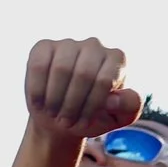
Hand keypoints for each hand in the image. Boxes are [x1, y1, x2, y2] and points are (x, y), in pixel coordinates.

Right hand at [24, 39, 140, 141]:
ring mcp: (68, 43)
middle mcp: (94, 45)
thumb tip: (112, 99)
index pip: (104, 80)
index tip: (84, 123)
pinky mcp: (43, 46)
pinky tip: (41, 103)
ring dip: (56, 99)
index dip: (91, 106)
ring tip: (55, 114)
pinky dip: (38, 90)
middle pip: (83, 74)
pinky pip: (39, 66)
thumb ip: (128, 106)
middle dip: (73, 104)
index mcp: (116, 59)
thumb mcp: (118, 117)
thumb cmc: (94, 115)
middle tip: (67, 122)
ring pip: (61, 69)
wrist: (62, 116)